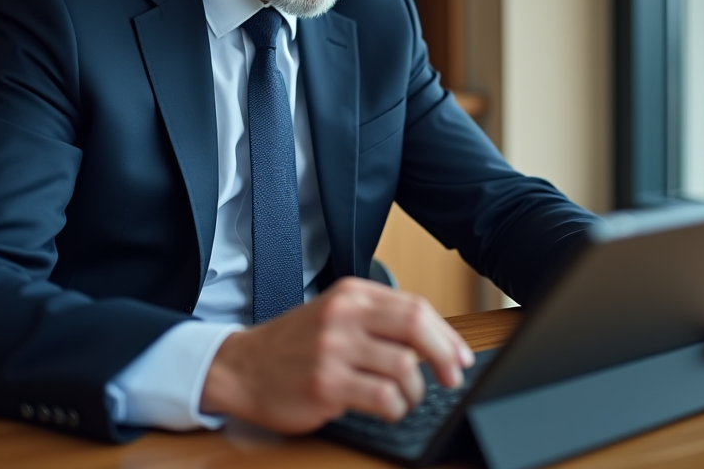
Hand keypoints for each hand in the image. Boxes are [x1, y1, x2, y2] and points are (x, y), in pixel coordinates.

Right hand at [199, 277, 474, 432]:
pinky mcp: (327, 384)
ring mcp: (334, 350)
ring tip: (403, 397)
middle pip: (415, 328)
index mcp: (351, 294)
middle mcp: (344, 316)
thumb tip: (435, 340)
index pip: (415, 307)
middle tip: (454, 376)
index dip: (446, 335)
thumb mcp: (335, 313)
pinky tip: (387, 409)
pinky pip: (384, 398)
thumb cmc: (294, 344)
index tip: (460, 356)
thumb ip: (378, 319)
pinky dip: (395, 408)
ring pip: (404, 368)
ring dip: (415, 390)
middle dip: (445, 355)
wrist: (242, 367)